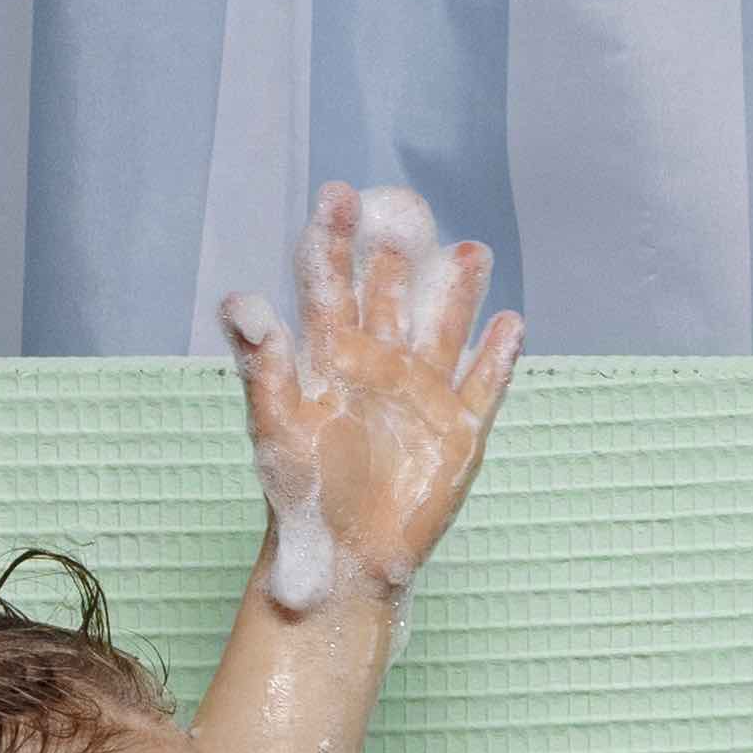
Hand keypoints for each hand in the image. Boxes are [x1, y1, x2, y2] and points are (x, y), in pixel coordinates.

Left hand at [223, 185, 524, 603]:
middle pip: (391, 296)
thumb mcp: (275, 427)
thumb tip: (241, 302)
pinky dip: (499, 357)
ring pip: (443, 330)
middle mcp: (377, 367)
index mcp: (328, 359)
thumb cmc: (300, 496)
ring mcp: (421, 396)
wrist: (341, 558)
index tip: (339, 194)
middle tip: (405, 205)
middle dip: (396, 253)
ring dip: (458, 291)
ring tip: (470, 249)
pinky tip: (511, 324)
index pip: (330, 285)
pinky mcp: (458, 432)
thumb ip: (262, 365)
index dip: (334, 240)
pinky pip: (484, 386)